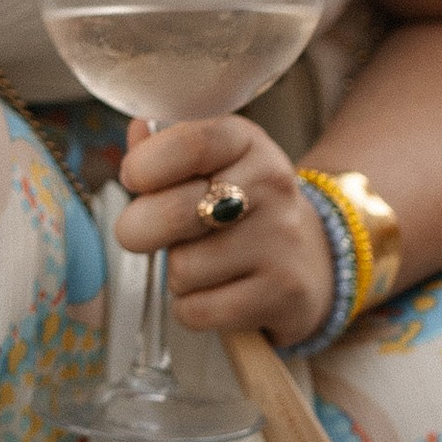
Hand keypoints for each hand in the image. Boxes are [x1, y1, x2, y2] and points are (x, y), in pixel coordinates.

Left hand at [113, 115, 335, 351]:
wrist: (308, 259)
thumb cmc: (238, 208)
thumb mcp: (210, 164)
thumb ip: (165, 148)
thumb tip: (137, 132)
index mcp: (248, 143)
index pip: (191, 142)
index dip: (145, 164)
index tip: (134, 179)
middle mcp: (272, 185)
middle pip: (173, 211)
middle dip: (138, 228)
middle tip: (141, 232)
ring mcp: (281, 240)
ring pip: (183, 269)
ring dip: (176, 273)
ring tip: (201, 263)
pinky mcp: (283, 292)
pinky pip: (198, 310)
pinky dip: (191, 309)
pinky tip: (214, 292)